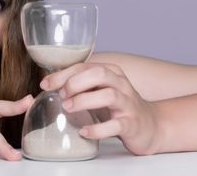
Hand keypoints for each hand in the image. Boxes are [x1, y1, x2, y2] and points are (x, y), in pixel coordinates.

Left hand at [40, 62, 160, 154]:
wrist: (151, 126)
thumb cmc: (118, 107)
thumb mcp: (100, 90)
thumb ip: (80, 85)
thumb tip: (49, 84)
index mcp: (111, 73)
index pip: (85, 66)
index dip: (63, 74)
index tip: (45, 84)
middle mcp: (121, 85)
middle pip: (99, 74)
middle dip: (75, 82)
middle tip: (61, 95)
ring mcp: (128, 104)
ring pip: (108, 95)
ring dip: (84, 101)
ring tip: (68, 108)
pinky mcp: (132, 124)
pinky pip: (116, 125)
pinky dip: (98, 129)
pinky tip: (84, 131)